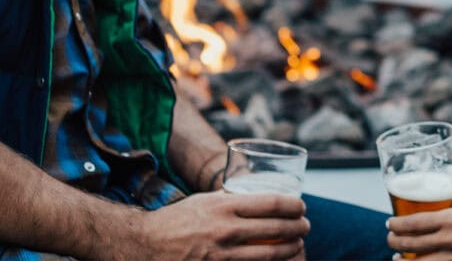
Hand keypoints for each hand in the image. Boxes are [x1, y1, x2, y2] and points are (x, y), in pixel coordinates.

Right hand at [121, 191, 308, 260]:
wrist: (145, 245)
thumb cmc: (178, 220)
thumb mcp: (205, 201)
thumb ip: (230, 199)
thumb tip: (257, 196)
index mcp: (224, 207)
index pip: (272, 203)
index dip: (294, 205)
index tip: (301, 206)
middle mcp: (225, 230)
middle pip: (276, 228)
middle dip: (298, 228)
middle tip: (306, 226)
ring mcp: (220, 255)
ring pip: (268, 254)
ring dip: (290, 249)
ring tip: (297, 245)